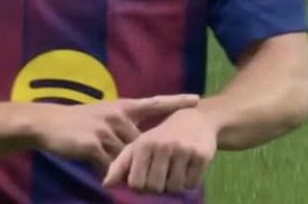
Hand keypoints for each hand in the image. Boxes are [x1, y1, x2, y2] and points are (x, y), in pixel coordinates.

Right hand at [35, 94, 198, 172]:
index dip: (175, 101)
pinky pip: (110, 165)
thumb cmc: (78, 121)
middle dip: (144, 157)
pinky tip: (106, 177)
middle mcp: (116, 115)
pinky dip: (110, 173)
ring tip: (126, 177)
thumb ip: (122, 127)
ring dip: (126, 168)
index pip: (153, 103)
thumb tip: (140, 145)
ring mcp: (104, 130)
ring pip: (126, 156)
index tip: (196, 99)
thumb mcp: (103, 116)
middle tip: (151, 170)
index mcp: (121, 106)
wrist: (48, 124)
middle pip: (141, 142)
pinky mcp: (93, 145)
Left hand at [102, 107, 216, 193]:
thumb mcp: (139, 145)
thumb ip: (121, 164)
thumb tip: (106, 184)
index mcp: (143, 144)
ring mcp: (183, 150)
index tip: (145, 179)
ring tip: (174, 171)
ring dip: (174, 185)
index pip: (136, 184)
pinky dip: (189, 182)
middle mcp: (162, 145)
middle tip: (162, 175)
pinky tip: (188, 168)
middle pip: (155, 188)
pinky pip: (192, 184)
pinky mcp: (201, 155)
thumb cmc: (161, 136)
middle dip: (158, 187)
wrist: (195, 119)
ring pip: (175, 188)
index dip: (140, 187)